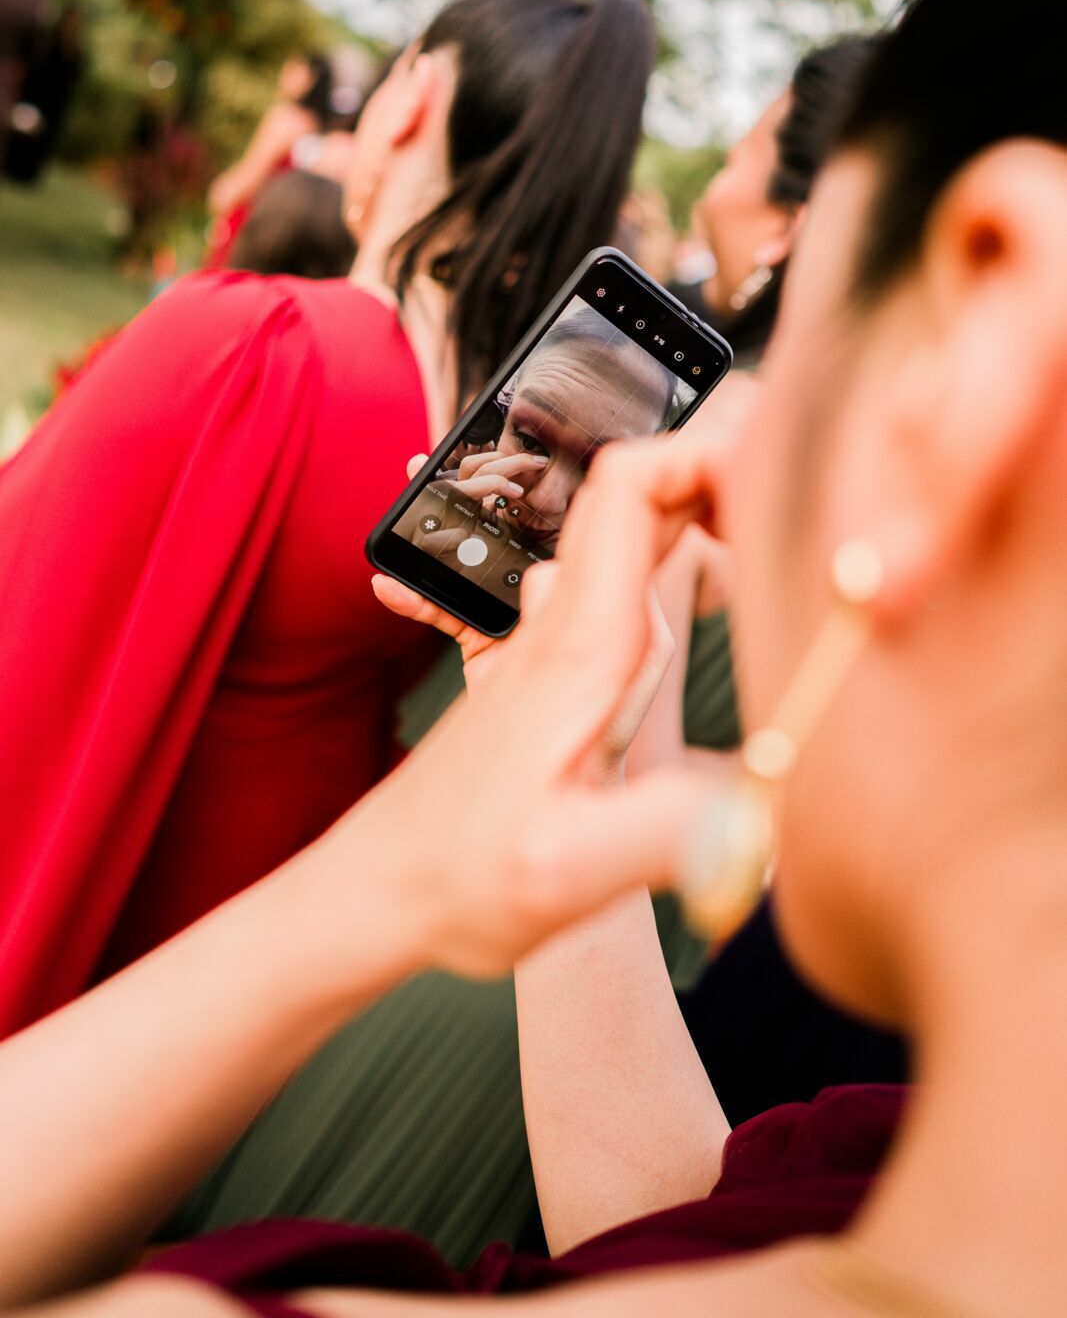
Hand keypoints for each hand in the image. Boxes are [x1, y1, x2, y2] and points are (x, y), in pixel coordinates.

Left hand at [351, 427, 734, 977]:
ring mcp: (555, 648)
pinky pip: (613, 590)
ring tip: (765, 523)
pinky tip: (704, 587)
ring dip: (688, 509)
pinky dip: (663, 564)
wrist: (381, 889)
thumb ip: (663, 833)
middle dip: (713, 471)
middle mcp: (565, 627)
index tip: (772, 478)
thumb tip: (770, 809)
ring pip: (626, 539)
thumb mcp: (565, 870)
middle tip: (793, 498)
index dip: (702, 454)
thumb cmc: (459, 877)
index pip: (629, 488)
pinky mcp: (552, 676)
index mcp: (577, 644)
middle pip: (636, 495)